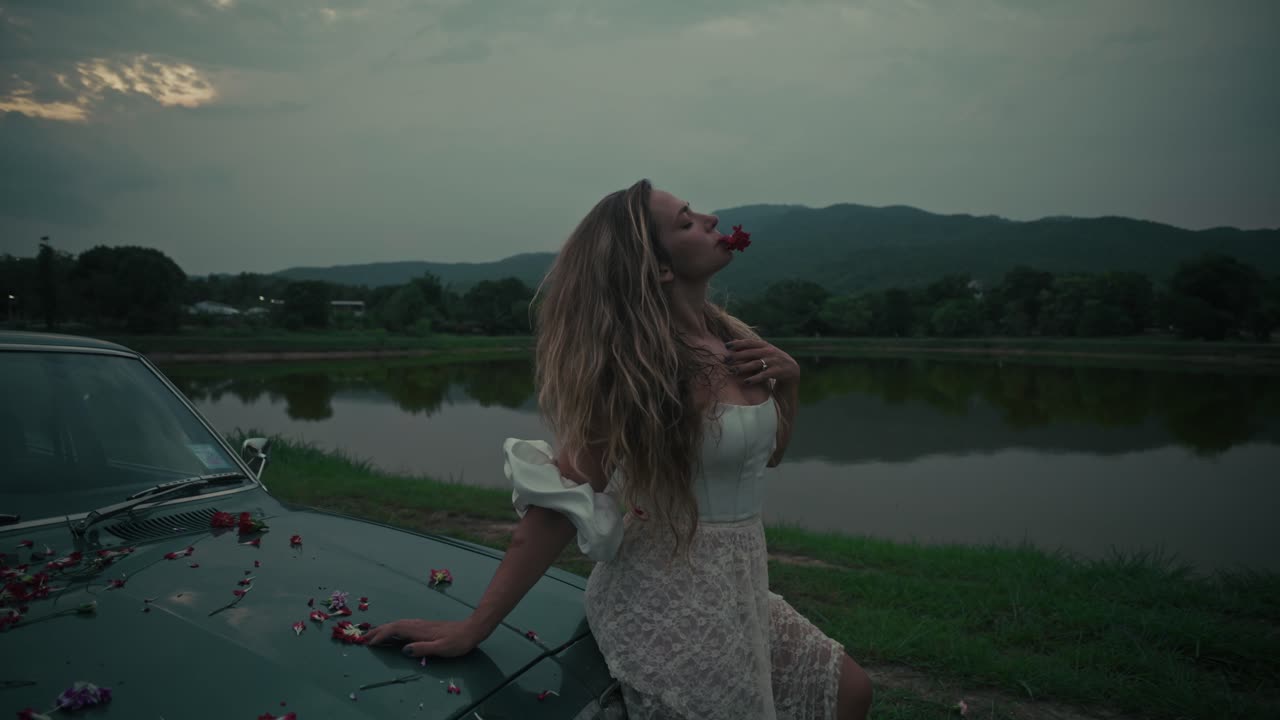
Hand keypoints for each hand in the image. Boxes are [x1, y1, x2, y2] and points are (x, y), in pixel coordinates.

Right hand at [364, 618, 485, 658]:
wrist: (472, 630)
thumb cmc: (458, 642)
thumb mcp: (441, 648)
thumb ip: (423, 648)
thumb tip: (404, 650)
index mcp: (420, 631)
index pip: (395, 630)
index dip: (381, 635)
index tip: (368, 642)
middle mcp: (418, 625)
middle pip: (394, 625)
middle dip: (378, 630)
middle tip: (363, 637)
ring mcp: (422, 624)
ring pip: (399, 624)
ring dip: (385, 628)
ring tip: (374, 634)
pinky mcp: (426, 626)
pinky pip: (404, 624)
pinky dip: (394, 627)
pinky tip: (394, 631)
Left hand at [723, 339, 799, 386]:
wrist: (793, 371)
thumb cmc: (773, 362)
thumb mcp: (764, 353)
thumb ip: (751, 348)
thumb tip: (734, 341)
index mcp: (765, 345)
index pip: (750, 342)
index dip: (738, 343)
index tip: (726, 346)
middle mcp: (770, 352)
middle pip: (751, 353)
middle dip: (737, 356)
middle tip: (726, 361)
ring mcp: (774, 361)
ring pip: (756, 364)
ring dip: (743, 367)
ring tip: (733, 371)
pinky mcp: (778, 372)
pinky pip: (765, 375)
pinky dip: (755, 378)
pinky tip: (746, 381)